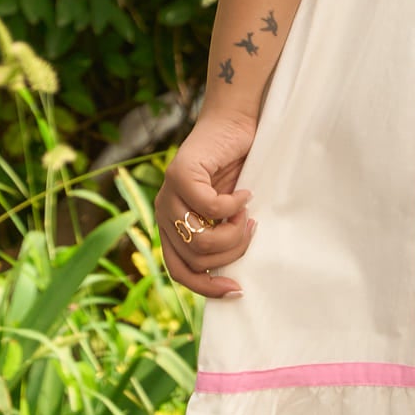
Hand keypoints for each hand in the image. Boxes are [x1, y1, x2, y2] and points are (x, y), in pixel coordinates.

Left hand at [157, 113, 257, 298]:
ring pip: (200, 240)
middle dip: (232, 252)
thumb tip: (232, 279)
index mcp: (172, 229)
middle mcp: (164, 214)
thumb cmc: (234, 171)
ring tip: (247, 213)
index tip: (238, 289)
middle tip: (250, 229)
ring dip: (234, 232)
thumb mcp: (227, 215)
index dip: (207, 288)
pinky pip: (210, 208)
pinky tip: (245, 193)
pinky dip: (234, 205)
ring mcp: (167, 194)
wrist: (232, 125)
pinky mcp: (180, 175)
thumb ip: (220, 239)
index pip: (180, 272)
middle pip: (196, 260)